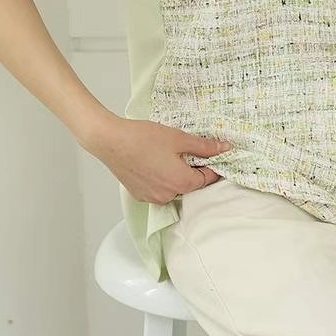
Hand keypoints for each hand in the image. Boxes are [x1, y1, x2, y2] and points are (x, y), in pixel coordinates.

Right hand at [83, 116, 233, 203]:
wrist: (110, 141)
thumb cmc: (144, 138)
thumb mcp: (179, 139)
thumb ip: (204, 147)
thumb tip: (225, 148)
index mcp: (182, 183)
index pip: (207, 180)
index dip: (212, 166)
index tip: (212, 155)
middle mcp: (168, 196)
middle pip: (190, 185)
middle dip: (193, 169)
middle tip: (187, 151)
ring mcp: (152, 197)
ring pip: (174, 188)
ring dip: (176, 174)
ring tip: (169, 155)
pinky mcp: (139, 194)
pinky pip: (159, 189)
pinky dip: (162, 178)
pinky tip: (155, 162)